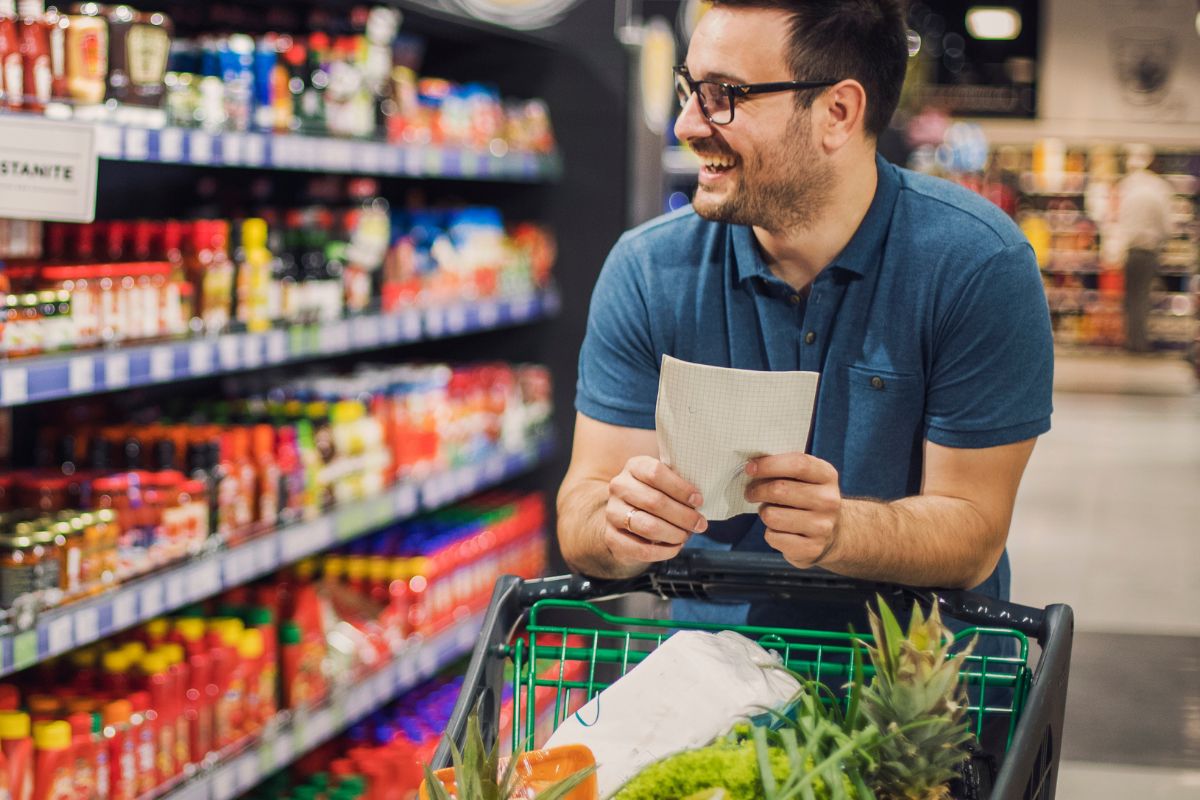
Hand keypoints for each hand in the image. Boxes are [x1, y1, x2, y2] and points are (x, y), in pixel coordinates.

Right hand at [604, 456, 707, 567]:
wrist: (626, 516)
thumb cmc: (654, 495)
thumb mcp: (664, 482)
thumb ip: (678, 484)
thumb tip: (698, 501)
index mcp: (634, 466)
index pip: (655, 473)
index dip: (680, 488)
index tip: (698, 500)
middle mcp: (619, 486)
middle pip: (654, 502)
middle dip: (683, 516)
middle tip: (700, 524)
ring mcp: (612, 512)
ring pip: (648, 526)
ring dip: (674, 534)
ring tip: (686, 536)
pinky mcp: (611, 537)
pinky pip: (641, 549)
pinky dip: (663, 551)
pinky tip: (675, 547)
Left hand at [745, 453, 841, 567]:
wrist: (833, 534)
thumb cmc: (807, 498)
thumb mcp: (805, 478)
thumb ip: (783, 468)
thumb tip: (751, 466)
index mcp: (827, 476)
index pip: (798, 464)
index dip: (769, 464)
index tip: (750, 468)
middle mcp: (829, 500)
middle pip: (779, 490)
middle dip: (757, 490)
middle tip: (750, 493)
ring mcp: (822, 526)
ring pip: (772, 516)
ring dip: (764, 513)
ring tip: (770, 512)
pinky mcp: (812, 548)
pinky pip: (773, 537)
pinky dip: (770, 533)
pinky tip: (780, 530)